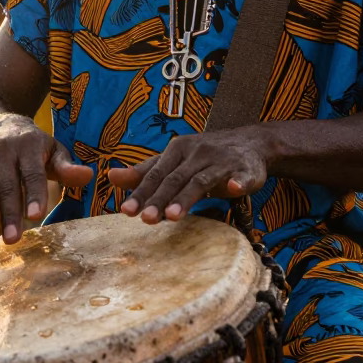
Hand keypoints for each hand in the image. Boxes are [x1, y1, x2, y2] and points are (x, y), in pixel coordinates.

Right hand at [0, 115, 92, 243]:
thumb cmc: (34, 147)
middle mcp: (4, 151)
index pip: (32, 174)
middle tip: (12, 239)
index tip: (36, 216)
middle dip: (8, 213)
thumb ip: (67, 167)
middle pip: (6, 186)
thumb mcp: (53, 151)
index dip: (33, 194)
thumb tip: (89, 176)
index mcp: (29, 146)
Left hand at [107, 129, 267, 223]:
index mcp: (178, 149)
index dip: (141, 192)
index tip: (126, 211)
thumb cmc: (205, 155)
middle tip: (145, 219)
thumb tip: (111, 177)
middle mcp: (198, 152)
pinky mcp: (247, 169)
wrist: (251, 143)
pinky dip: (239, 182)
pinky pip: (243, 176)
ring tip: (173, 216)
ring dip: (187, 197)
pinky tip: (234, 188)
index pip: (156, 174)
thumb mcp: (174, 159)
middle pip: (175, 178)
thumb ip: (145, 171)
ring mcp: (223, 160)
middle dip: (159, 199)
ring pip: (202, 180)